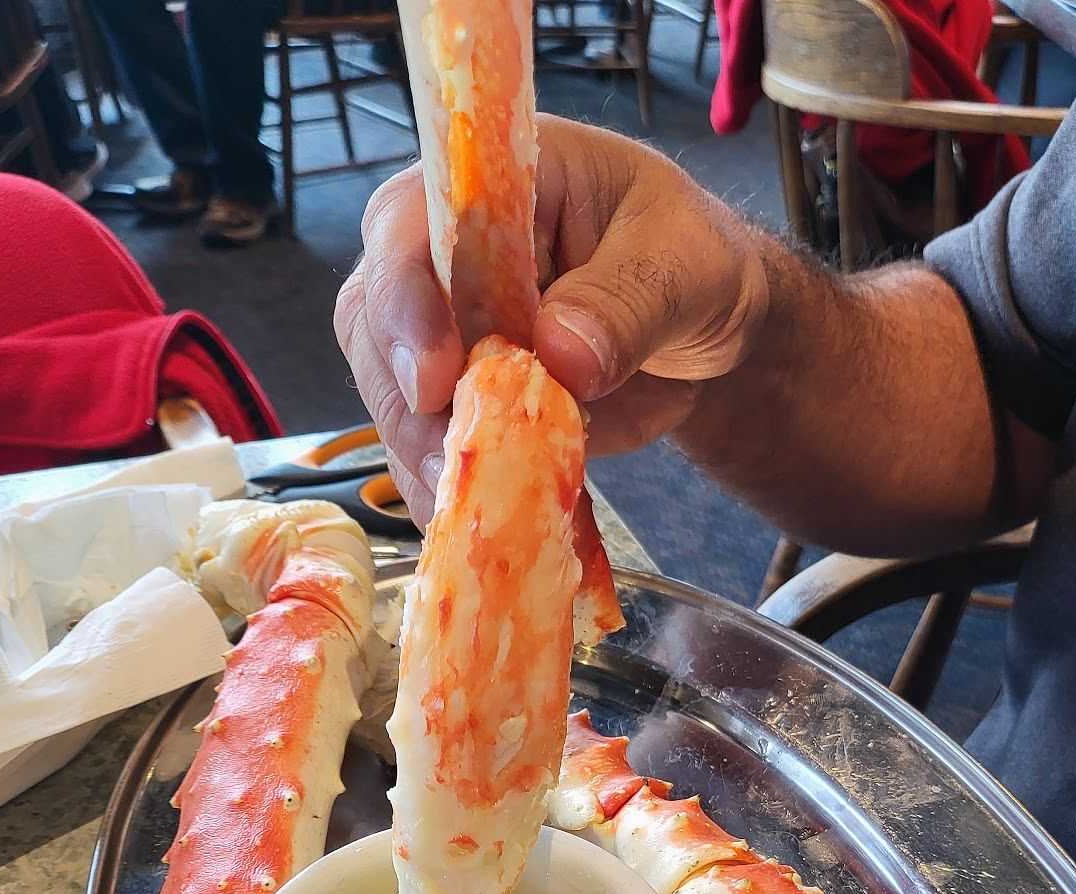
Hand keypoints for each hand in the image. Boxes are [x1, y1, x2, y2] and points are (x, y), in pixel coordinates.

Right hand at [333, 116, 770, 527]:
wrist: (700, 327)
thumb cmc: (688, 261)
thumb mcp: (683, 264)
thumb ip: (627, 300)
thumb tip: (561, 352)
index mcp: (492, 186)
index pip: (409, 224)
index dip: (405, 299)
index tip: (433, 378)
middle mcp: (444, 257)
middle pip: (375, 320)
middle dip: (404, 400)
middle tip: (452, 462)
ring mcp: (442, 333)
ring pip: (390, 394)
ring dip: (422, 453)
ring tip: (471, 503)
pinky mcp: (456, 402)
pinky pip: (425, 448)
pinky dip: (444, 489)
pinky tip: (474, 523)